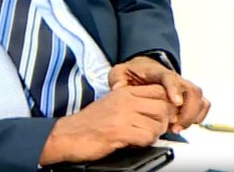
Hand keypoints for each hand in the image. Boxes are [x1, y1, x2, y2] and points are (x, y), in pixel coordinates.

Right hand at [38, 85, 172, 165]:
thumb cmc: (89, 123)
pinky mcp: (119, 132)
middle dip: (163, 121)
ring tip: (143, 137)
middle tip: (155, 129)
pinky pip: (146, 137)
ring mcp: (122, 115)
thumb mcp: (112, 104)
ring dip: (154, 134)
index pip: (159, 91)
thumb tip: (156, 110)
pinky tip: (135, 143)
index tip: (162, 115)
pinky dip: (146, 143)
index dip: (166, 104)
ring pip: (157, 124)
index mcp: (124, 92)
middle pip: (163, 107)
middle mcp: (125, 100)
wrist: (68, 135)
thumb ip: (132, 102)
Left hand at [109, 56, 210, 131]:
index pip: (170, 78)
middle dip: (187, 111)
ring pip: (199, 99)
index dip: (174, 89)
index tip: (175, 102)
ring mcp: (183, 88)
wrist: (143, 68)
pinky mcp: (188, 97)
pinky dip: (198, 116)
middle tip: (175, 126)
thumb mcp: (119, 72)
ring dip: (192, 116)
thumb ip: (117, 78)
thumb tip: (118, 88)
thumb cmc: (134, 72)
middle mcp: (175, 80)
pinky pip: (202, 105)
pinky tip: (184, 125)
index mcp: (158, 72)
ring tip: (177, 128)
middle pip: (191, 91)